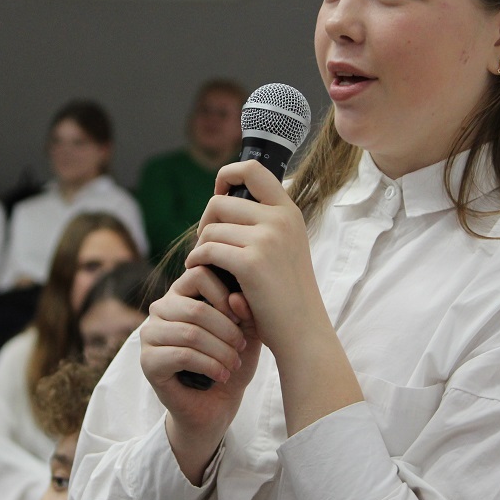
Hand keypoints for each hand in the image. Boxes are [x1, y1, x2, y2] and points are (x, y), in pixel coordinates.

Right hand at [139, 265, 260, 478]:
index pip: (199, 273)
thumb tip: (237, 299)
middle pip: (196, 308)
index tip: (241, 317)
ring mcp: (150, 334)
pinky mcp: (148, 361)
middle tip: (242, 348)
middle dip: (227, 330)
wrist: (217, 404)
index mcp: (182, 292)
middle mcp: (161, 308)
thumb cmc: (232, 360)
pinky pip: (182, 355)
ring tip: (235, 363)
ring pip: (190, 333)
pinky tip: (222, 374)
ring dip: (220, 351)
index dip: (225, 293)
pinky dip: (209, 365)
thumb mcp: (247, 331)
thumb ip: (245, 311)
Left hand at [185, 160, 331, 359]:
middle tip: (206, 245)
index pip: (253, 169)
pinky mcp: (251, 263)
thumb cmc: (286, 294)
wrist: (302, 330)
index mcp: (289, 212)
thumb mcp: (285, 248)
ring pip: (211, 229)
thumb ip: (264, 224)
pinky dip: (197, 261)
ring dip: (200, 247)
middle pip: (220, 203)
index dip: (227, 175)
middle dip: (205, 223)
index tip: (219, 195)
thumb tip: (223, 201)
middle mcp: (280, 219)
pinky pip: (207, 250)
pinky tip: (199, 271)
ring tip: (204, 264)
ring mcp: (267, 239)